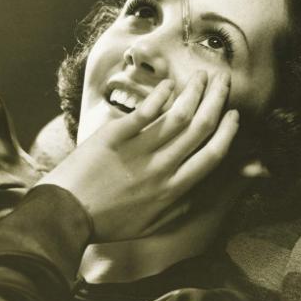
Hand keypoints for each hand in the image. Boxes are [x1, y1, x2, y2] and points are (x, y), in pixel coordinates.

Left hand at [38, 72, 238, 242]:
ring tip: (203, 76)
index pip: (212, 154)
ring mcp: (139, 149)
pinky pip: (145, 112)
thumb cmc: (108, 222)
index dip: (227, 131)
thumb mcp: (151, 225)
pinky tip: (169, 84)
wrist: (67, 213)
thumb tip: (200, 192)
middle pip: (200, 127)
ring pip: (177, 116)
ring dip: (194, 92)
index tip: (233, 114)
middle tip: (224, 81)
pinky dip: (160, 96)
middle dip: (217, 100)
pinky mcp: (116, 136)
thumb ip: (179, 208)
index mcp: (173, 189)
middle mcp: (162, 167)